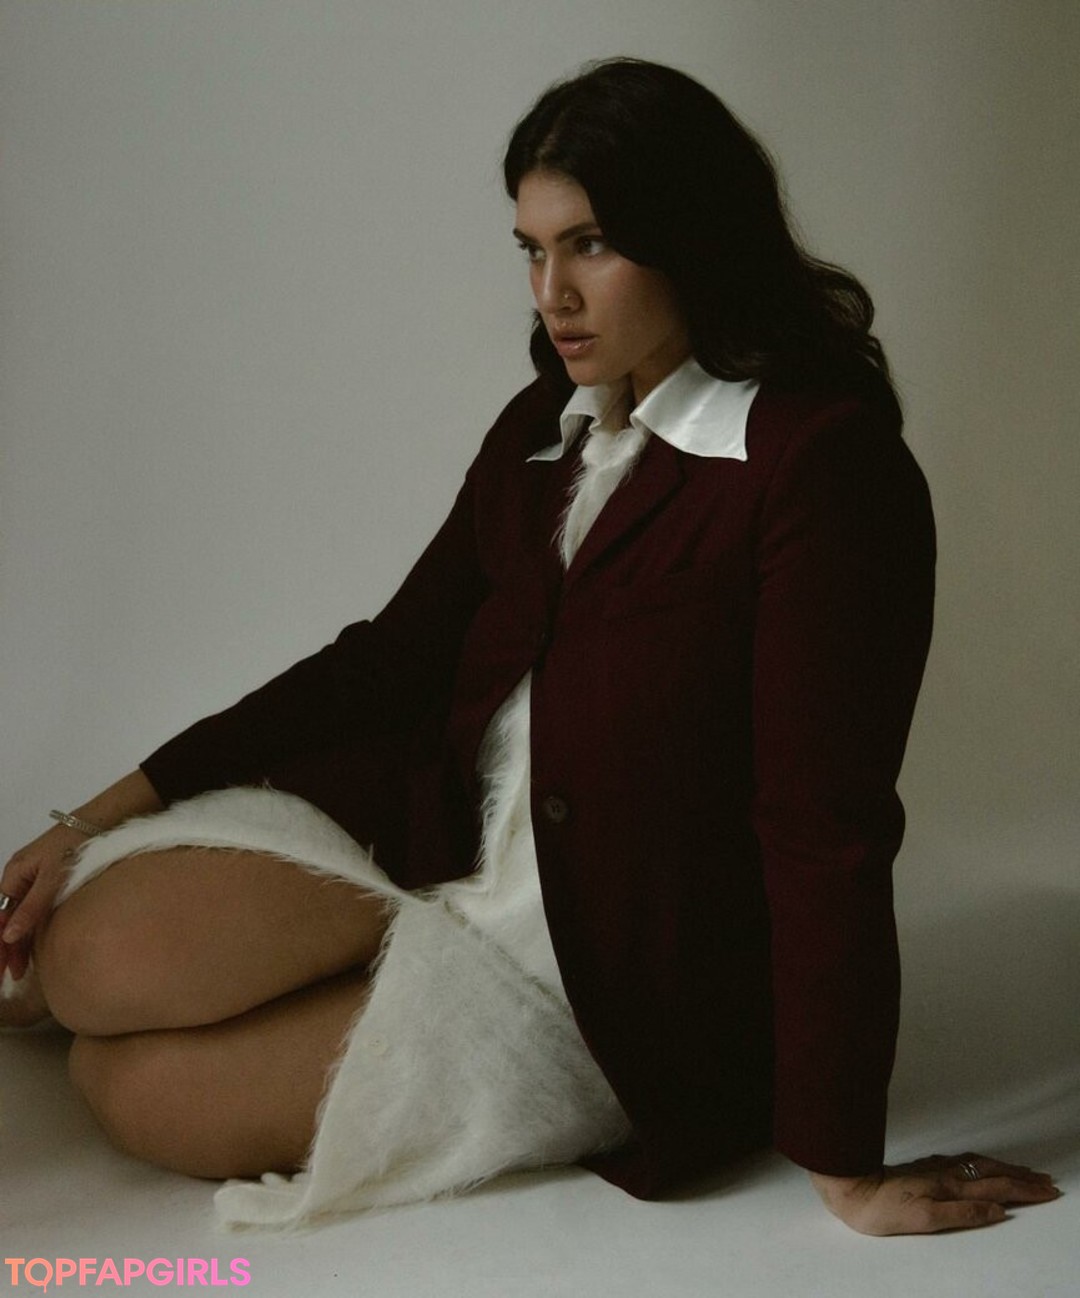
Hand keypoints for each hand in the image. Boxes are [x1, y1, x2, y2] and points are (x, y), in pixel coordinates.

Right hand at [0, 770, 162, 984]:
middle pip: (8, 918)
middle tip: (12, 977)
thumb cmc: (78, 843)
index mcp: (14, 873)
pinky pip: (38, 909)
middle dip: (8, 947)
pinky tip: (40, 947)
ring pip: (23, 915)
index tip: (0, 968)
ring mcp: (37, 878)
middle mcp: (21, 876)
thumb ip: (32, 907)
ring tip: (24, 970)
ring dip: (22, 941)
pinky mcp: (54, 880)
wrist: (106, 819)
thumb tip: (8, 936)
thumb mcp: (54, 878)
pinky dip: (36, 928)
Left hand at [810, 1153, 1060, 1234]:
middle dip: (1022, 1177)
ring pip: (980, 1164)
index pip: (997, 1188)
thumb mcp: (924, 1219)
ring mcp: (935, 1167)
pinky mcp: (924, 1166)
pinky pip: (964, 1161)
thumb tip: (998, 1209)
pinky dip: (983, 1163)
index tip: (1049, 1191)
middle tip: (1047, 1182)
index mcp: (950, 1187)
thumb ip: (963, 1214)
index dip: (1025, 1190)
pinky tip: (981, 1164)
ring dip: (1005, 1168)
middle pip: (993, 1172)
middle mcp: (946, 1173)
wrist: (849, 1186)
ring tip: (1024, 1172)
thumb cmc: (883, 1209)